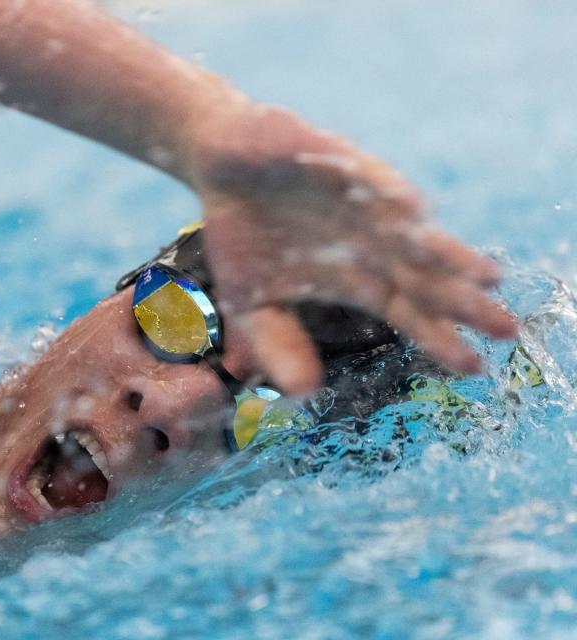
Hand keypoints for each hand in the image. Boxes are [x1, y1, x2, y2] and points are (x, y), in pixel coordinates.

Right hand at [184, 100, 517, 395]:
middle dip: (465, 302)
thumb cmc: (244, 236)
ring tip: (484, 275)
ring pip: (412, 231)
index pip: (410, 312)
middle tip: (507, 329)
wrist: (221, 168)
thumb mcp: (250, 303)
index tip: (474, 367)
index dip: (441, 339)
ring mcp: (361, 202)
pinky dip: (389, 193)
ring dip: (447, 252)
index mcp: (357, 276)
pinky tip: (414, 213)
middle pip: (428, 277)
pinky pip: (369, 178)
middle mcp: (371, 241)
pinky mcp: (340, 162)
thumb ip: (278, 344)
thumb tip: (305, 394)